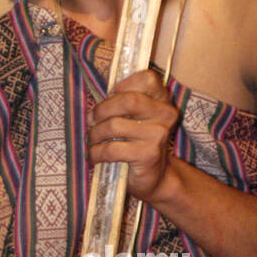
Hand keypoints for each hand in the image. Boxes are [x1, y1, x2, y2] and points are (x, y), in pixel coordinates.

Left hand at [87, 70, 179, 201]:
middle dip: (102, 110)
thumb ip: (122, 103)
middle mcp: (165, 114)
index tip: (111, 96)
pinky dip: (96, 152)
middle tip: (92, 121)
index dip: (124, 84)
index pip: (147, 78)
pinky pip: (112, 149)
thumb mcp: (135, 118)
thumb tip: (94, 103)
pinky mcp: (148, 154)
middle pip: (127, 100)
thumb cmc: (137, 143)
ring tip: (92, 140)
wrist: (155, 178)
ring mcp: (158, 134)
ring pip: (114, 125)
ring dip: (94, 134)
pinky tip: (94, 156)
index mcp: (162, 100)